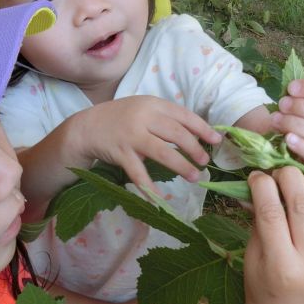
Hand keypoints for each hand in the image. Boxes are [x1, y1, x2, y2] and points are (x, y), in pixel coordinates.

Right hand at [72, 96, 221, 194]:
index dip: (202, 129)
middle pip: (176, 133)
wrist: (87, 127)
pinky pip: (138, 173)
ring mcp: (131, 136)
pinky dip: (149, 188)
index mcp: (153, 104)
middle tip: (205, 162)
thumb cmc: (121, 119)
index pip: (184, 116)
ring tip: (195, 177)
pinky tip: (160, 200)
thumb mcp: (144, 109)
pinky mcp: (120, 153)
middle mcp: (143, 117)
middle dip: (194, 149)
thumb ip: (166, 119)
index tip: (217, 141)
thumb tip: (197, 135)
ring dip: (181, 166)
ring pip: (162, 152)